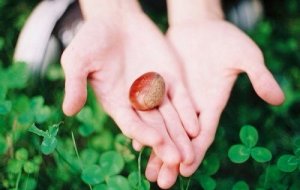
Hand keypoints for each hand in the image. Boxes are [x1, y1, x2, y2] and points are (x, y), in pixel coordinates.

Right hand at [60, 2, 198, 168]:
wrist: (116, 20)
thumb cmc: (93, 39)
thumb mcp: (78, 59)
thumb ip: (75, 84)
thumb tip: (68, 111)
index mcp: (117, 103)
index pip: (131, 124)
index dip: (142, 134)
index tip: (155, 142)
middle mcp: (138, 103)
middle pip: (154, 128)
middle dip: (165, 144)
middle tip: (177, 161)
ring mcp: (156, 92)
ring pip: (170, 118)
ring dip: (180, 136)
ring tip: (190, 155)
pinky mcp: (170, 79)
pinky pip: (181, 99)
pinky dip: (188, 113)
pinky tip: (196, 128)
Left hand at [145, 19, 284, 187]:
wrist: (200, 26)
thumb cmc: (225, 39)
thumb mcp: (245, 55)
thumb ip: (258, 76)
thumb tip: (278, 98)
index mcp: (212, 104)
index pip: (204, 134)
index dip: (195, 151)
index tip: (186, 170)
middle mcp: (192, 107)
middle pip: (181, 139)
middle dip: (173, 160)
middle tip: (162, 183)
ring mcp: (174, 98)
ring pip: (164, 129)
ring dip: (156, 150)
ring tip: (148, 172)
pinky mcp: (159, 87)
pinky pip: (150, 110)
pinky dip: (144, 124)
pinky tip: (134, 139)